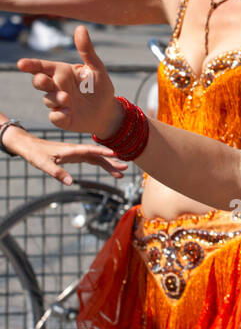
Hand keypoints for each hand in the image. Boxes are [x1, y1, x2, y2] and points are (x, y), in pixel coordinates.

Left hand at [1, 126, 127, 184]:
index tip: (116, 154)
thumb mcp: (44, 165)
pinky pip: (91, 159)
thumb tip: (70, 183)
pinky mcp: (75, 156)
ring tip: (120, 172)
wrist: (29, 145)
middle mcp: (76, 150)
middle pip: (97, 155)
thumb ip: (57, 173)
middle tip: (125, 168)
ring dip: (108, 164)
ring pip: (96, 158)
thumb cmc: (35, 154)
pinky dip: (100, 163)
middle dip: (111, 162)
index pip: (91, 150)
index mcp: (71, 150)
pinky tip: (107, 167)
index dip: (103, 152)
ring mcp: (76, 153)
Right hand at [18, 25, 121, 137]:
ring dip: (56, 98)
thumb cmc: (100, 87)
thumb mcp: (96, 68)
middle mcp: (56, 86)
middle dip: (39, 81)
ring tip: (67, 99)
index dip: (31, 65)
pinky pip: (55, 117)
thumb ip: (87, 50)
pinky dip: (59, 115)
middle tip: (44, 80)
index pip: (42, 67)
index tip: (21, 64)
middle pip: (39, 82)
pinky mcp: (62, 118)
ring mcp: (57, 103)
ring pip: (48, 99)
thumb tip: (80, 27)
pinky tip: (68, 113)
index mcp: (62, 72)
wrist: (107, 111)